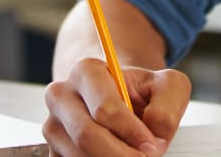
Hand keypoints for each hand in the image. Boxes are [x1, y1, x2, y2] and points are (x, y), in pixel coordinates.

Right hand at [43, 57, 190, 156]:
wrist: (121, 99)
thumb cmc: (141, 91)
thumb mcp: (167, 86)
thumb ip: (166, 107)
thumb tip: (154, 136)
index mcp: (86, 71)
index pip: (104, 109)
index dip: (131, 132)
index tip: (151, 145)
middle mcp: (61, 96)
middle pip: (86, 135)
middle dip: (121, 155)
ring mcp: (53, 124)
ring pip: (80, 155)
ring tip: (131, 154)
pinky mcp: (53, 150)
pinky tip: (114, 156)